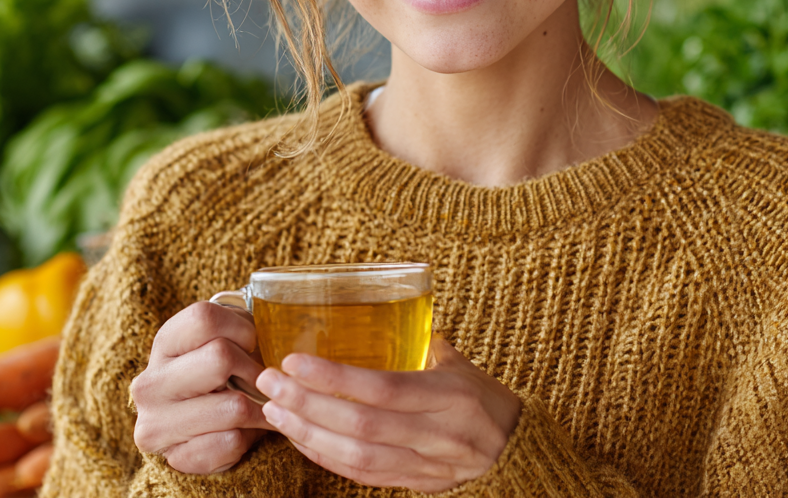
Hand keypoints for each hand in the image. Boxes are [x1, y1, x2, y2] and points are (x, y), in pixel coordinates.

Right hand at [130, 302, 273, 473]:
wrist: (185, 431)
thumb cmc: (213, 378)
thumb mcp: (218, 344)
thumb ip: (239, 333)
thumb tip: (278, 336)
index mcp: (164, 344)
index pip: (204, 318)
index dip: (241, 328)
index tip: (251, 343)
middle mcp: (150, 383)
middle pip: (221, 357)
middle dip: (254, 370)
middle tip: (262, 380)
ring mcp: (156, 423)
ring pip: (234, 406)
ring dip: (259, 409)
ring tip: (260, 407)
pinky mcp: (173, 458)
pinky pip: (232, 442)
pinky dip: (248, 438)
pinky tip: (243, 432)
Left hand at [255, 338, 521, 492]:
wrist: (517, 452)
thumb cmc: (484, 398)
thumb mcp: (460, 363)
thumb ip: (420, 341)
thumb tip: (381, 307)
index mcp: (450, 394)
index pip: (384, 387)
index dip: (335, 379)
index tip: (294, 361)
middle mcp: (438, 433)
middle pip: (361, 426)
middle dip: (308, 405)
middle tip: (270, 384)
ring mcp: (426, 465)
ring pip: (356, 457)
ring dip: (308, 434)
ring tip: (274, 412)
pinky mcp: (415, 485)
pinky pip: (362, 476)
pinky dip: (325, 458)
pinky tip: (300, 438)